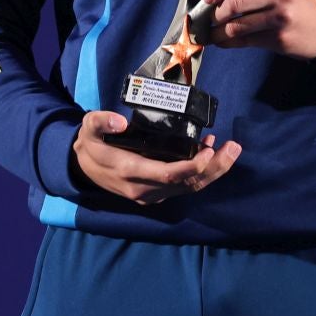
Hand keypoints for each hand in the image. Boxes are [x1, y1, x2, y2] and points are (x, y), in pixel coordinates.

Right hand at [70, 110, 240, 204]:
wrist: (82, 168)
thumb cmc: (90, 145)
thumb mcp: (88, 128)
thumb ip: (101, 122)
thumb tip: (120, 121)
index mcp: (130, 171)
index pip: (169, 174)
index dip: (192, 165)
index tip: (209, 150)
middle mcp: (144, 188)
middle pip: (187, 183)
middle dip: (214, 168)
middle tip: (234, 147)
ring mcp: (151, 194)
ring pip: (189, 187)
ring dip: (213, 171)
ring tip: (230, 149)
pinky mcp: (156, 192)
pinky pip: (183, 185)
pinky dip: (201, 171)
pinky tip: (210, 152)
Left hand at [197, 0, 315, 58]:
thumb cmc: (295, 4)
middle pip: (235, 4)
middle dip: (216, 14)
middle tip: (208, 19)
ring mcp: (279, 18)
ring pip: (237, 26)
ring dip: (218, 32)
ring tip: (211, 34)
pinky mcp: (279, 39)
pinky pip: (245, 41)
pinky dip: (228, 43)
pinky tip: (222, 42)